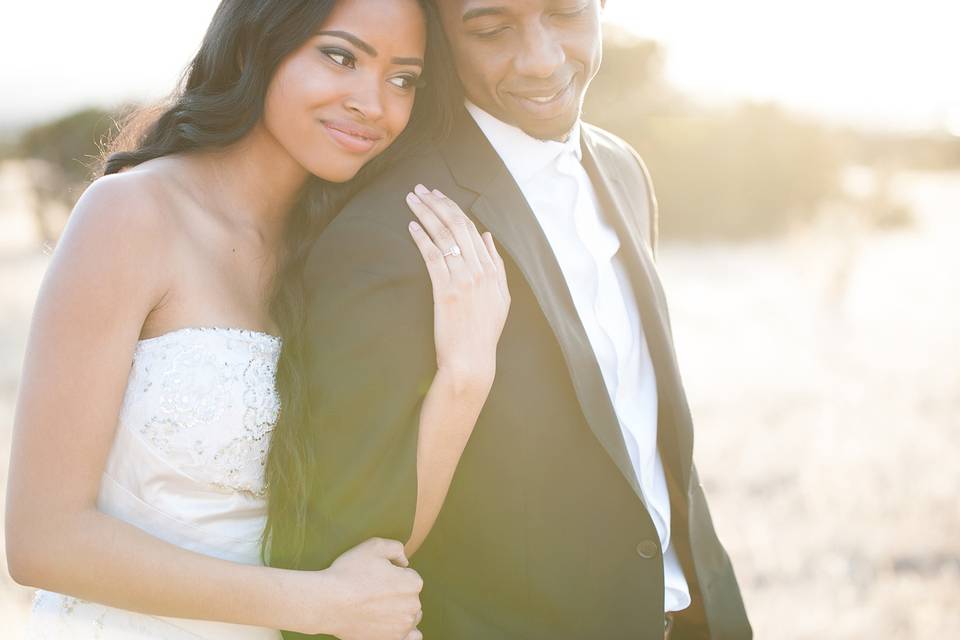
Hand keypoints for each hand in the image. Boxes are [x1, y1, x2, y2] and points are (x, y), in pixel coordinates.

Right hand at [292, 538, 422, 639]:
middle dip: (397, 592)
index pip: (408, 575)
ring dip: (399, 611)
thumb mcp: (374, 546)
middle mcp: (413, 606)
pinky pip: (410, 637)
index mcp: (413, 583)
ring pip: (407, 615)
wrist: (328, 603)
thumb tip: (404, 562)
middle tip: (373, 590)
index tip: (376, 575)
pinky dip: (406, 633)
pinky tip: (394, 626)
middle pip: (409, 596)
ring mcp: (402, 626)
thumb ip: (396, 548)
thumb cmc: (349, 573)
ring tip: (376, 607)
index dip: (392, 573)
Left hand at [406, 184, 510, 389]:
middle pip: (457, 226)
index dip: (453, 209)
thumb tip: (488, 235)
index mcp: (492, 271)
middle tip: (420, 189)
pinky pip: (433, 257)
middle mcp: (479, 271)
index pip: (472, 229)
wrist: (472, 359)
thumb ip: (496, 264)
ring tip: (412, 200)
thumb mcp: (500, 297)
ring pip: (444, 237)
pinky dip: (421, 239)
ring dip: (426, 215)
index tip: (439, 196)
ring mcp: (463, 280)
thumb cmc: (484, 332)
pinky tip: (412, 227)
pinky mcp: (445, 291)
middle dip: (438, 203)